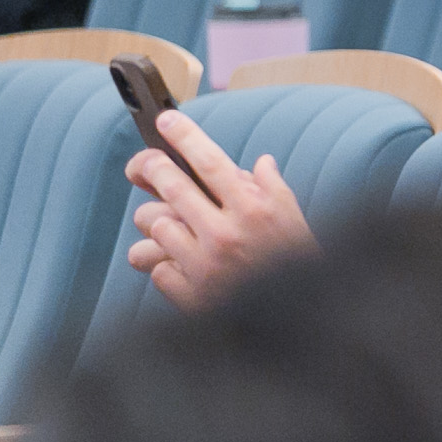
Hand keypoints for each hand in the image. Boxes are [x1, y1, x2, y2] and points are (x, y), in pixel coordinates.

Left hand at [123, 110, 316, 308]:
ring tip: (179, 232)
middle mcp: (225, 233)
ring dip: (162, 226)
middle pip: (170, 187)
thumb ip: (272, 187)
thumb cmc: (295, 263)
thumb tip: (259, 163)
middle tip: (144, 166)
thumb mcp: (293, 219)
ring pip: (155, 227)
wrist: (297, 321)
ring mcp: (203, 265)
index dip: (185, 137)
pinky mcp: (188, 294)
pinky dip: (167, 266)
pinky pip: (155, 267)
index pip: (211, 162)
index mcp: (254, 209)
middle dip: (150, 170)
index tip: (165, 121)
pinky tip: (186, 268)